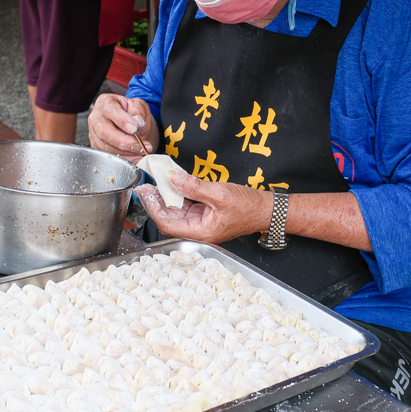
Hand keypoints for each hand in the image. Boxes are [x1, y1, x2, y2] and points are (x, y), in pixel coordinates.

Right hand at [88, 94, 156, 161]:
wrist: (130, 122)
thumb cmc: (132, 112)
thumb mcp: (139, 106)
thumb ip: (139, 111)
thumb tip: (138, 122)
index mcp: (105, 102)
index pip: (110, 110)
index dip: (122, 120)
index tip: (134, 129)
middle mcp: (96, 117)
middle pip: (104, 132)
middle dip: (124, 142)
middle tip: (140, 146)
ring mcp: (94, 133)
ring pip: (106, 146)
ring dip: (126, 152)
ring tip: (142, 151)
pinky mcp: (97, 146)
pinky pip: (108, 156)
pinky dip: (124, 158)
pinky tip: (136, 158)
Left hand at [135, 171, 272, 243]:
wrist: (265, 209)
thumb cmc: (248, 207)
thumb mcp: (220, 193)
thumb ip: (194, 187)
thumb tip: (173, 178)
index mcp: (200, 233)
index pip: (167, 224)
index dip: (154, 209)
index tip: (146, 194)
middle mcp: (198, 231)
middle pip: (169, 219)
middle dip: (156, 203)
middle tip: (145, 188)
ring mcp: (201, 223)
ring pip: (176, 212)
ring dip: (165, 199)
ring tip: (154, 185)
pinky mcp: (205, 215)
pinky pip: (186, 207)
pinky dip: (178, 196)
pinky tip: (172, 185)